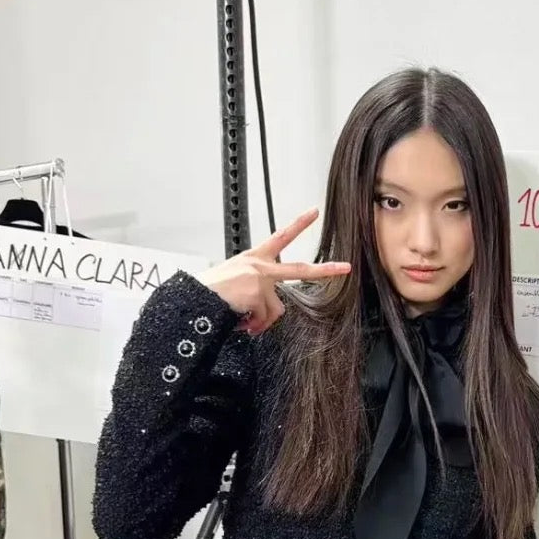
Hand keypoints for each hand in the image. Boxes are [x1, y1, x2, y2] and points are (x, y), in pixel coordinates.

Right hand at [194, 209, 351, 335]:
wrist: (193, 298)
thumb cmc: (212, 291)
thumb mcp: (237, 282)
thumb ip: (260, 291)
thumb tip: (268, 314)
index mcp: (254, 258)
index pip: (280, 237)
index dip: (298, 224)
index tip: (313, 212)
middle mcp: (260, 266)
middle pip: (299, 269)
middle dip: (326, 269)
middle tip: (345, 267)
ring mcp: (260, 280)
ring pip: (275, 309)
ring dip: (259, 320)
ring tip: (241, 318)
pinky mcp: (256, 294)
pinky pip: (263, 319)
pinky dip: (252, 325)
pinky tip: (238, 320)